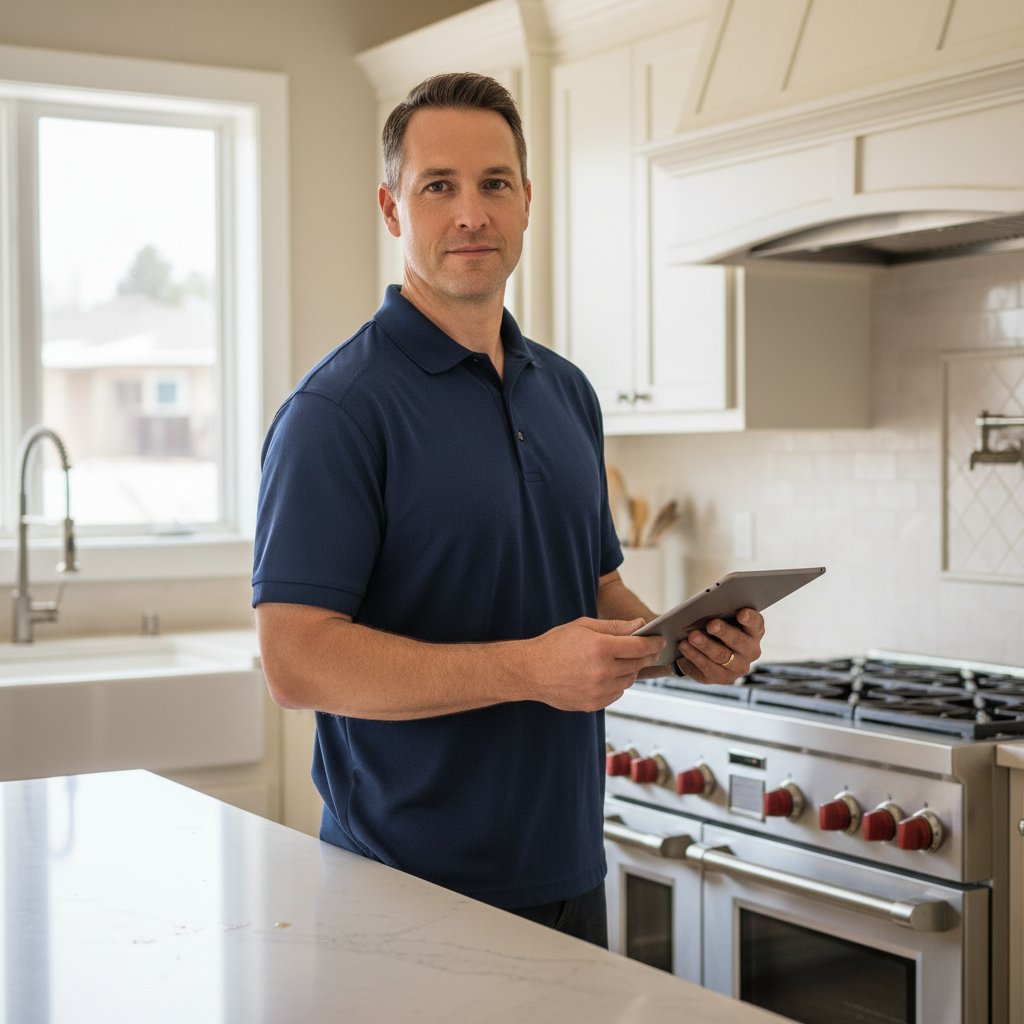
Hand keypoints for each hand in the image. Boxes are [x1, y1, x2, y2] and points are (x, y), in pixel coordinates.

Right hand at [521, 617, 665, 711]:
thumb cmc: (555, 645)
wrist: (531, 671)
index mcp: (601, 648)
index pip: (639, 646)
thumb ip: (615, 627)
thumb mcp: (584, 627)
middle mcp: (602, 671)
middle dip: (644, 655)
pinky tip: (605, 675)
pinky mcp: (594, 704)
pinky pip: (617, 693)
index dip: (653, 643)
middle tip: (644, 649)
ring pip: (629, 680)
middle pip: (637, 664)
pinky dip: (617, 684)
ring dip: (630, 670)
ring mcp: (599, 690)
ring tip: (619, 661)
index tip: (660, 640)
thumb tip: (640, 625)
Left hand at [673, 607, 763, 683]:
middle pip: (739, 641)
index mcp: (754, 632)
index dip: (750, 618)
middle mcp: (751, 651)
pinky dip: (694, 655)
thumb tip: (706, 608)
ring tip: (692, 636)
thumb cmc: (714, 629)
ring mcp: (738, 667)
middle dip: (724, 632)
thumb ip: (719, 614)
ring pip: (722, 655)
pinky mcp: (722, 678)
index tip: (741, 613)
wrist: (704, 652)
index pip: (756, 624)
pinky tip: (684, 646)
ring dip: (705, 645)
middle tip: (711, 624)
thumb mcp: (720, 619)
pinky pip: (708, 667)